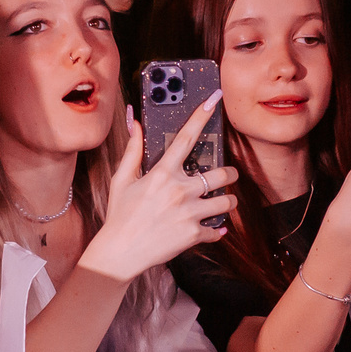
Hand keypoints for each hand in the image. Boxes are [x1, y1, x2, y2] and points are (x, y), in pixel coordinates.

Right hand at [81, 103, 240, 280]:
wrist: (120, 252)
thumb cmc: (120, 215)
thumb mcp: (122, 180)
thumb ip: (132, 150)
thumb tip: (133, 122)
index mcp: (162, 173)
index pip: (186, 137)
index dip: (202, 115)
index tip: (215, 98)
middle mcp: (179, 190)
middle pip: (222, 174)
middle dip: (230, 174)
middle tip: (228, 176)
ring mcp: (189, 213)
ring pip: (227, 202)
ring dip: (229, 201)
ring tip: (224, 202)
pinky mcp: (193, 235)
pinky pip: (217, 230)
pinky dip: (217, 230)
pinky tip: (213, 229)